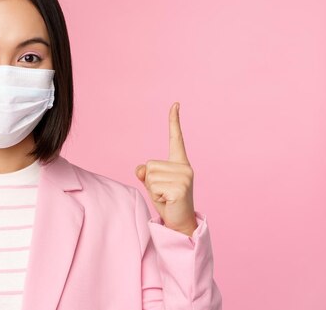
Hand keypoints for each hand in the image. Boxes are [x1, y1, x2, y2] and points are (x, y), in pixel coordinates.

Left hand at [135, 102, 197, 235]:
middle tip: (163, 193)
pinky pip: (153, 187)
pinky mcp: (179, 188)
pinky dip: (155, 196)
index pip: (176, 138)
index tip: (175, 104)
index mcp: (180, 163)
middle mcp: (184, 167)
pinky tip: (168, 201)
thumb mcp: (153, 183)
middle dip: (150, 181)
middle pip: (150, 165)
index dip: (174, 121)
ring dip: (152, 189)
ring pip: (150, 176)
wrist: (180, 222)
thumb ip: (146, 172)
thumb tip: (141, 169)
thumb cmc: (166, 201)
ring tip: (165, 197)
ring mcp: (184, 177)